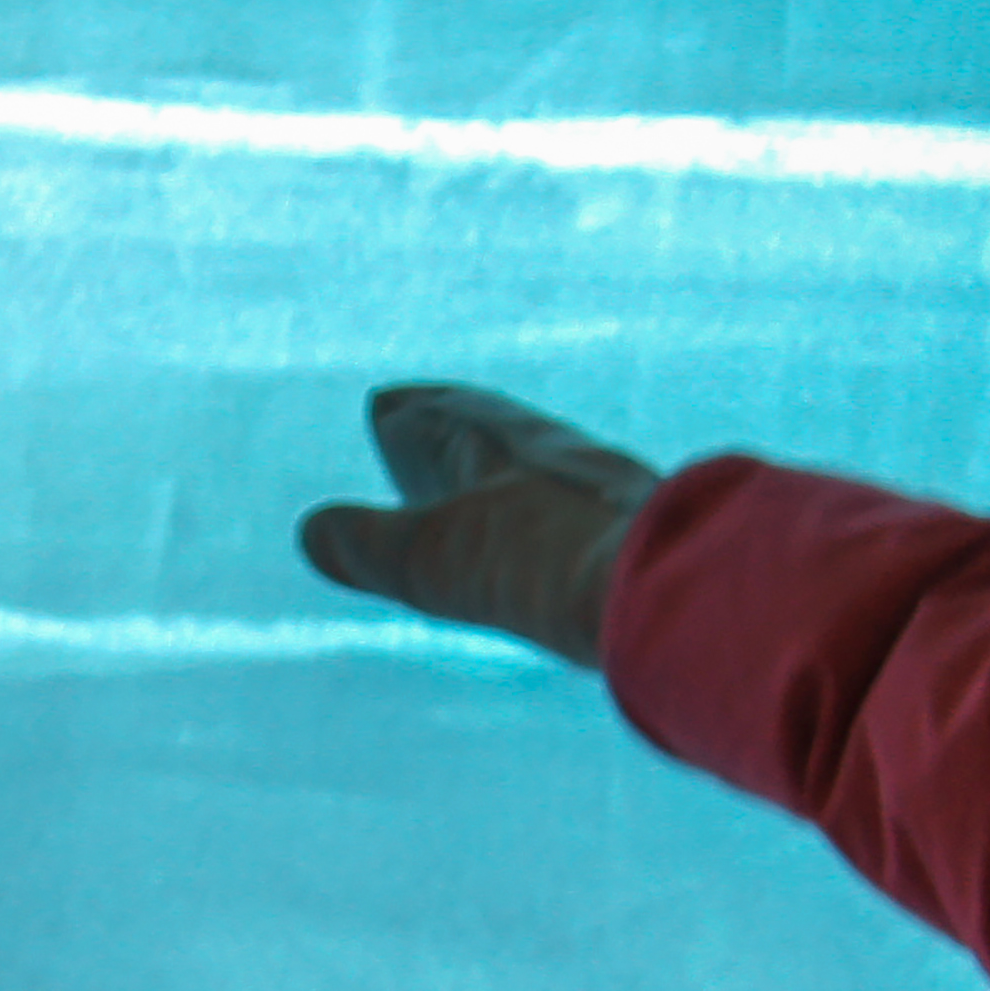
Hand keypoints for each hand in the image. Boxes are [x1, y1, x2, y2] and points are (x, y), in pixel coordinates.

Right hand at [297, 382, 658, 669]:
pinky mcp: (642, 537)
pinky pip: (581, 517)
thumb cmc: (540, 562)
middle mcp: (552, 455)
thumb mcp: (433, 558)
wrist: (674, 586)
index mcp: (493, 442)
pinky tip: (562, 546)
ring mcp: (603, 494)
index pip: (439, 418)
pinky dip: (551, 518)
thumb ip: (371, 547)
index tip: (388, 404)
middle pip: (495, 436)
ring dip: (507, 475)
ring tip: (489, 488)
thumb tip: (315, 533)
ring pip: (543, 474)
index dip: (410, 415)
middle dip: (456, 432)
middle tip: (428, 423)